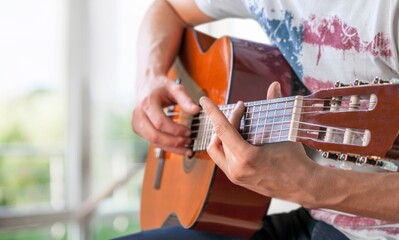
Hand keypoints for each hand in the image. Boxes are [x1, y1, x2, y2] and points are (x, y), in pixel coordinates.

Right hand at [132, 75, 199, 155]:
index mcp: (147, 103)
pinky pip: (152, 141)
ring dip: (170, 147)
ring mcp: (136, 123)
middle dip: (173, 142)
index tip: (189, 132)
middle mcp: (139, 114)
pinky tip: (178, 146)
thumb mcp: (175, 88)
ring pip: (153, 141)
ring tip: (186, 148)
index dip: (175, 130)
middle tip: (188, 142)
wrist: (147, 83)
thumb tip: (197, 111)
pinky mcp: (138, 129)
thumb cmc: (161, 86)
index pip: (160, 122)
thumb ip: (186, 100)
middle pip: (154, 135)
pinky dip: (166, 146)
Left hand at [200, 82, 317, 203]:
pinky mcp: (236, 180)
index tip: (204, 100)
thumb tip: (274, 85)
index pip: (222, 129)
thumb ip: (275, 106)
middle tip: (241, 110)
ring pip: (216, 149)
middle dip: (229, 120)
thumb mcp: (285, 132)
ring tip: (235, 123)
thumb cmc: (296, 160)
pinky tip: (236, 137)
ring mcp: (235, 176)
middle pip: (221, 137)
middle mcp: (236, 169)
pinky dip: (225, 145)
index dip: (212, 112)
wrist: (303, 186)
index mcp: (246, 157)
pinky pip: (222, 159)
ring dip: (222, 134)